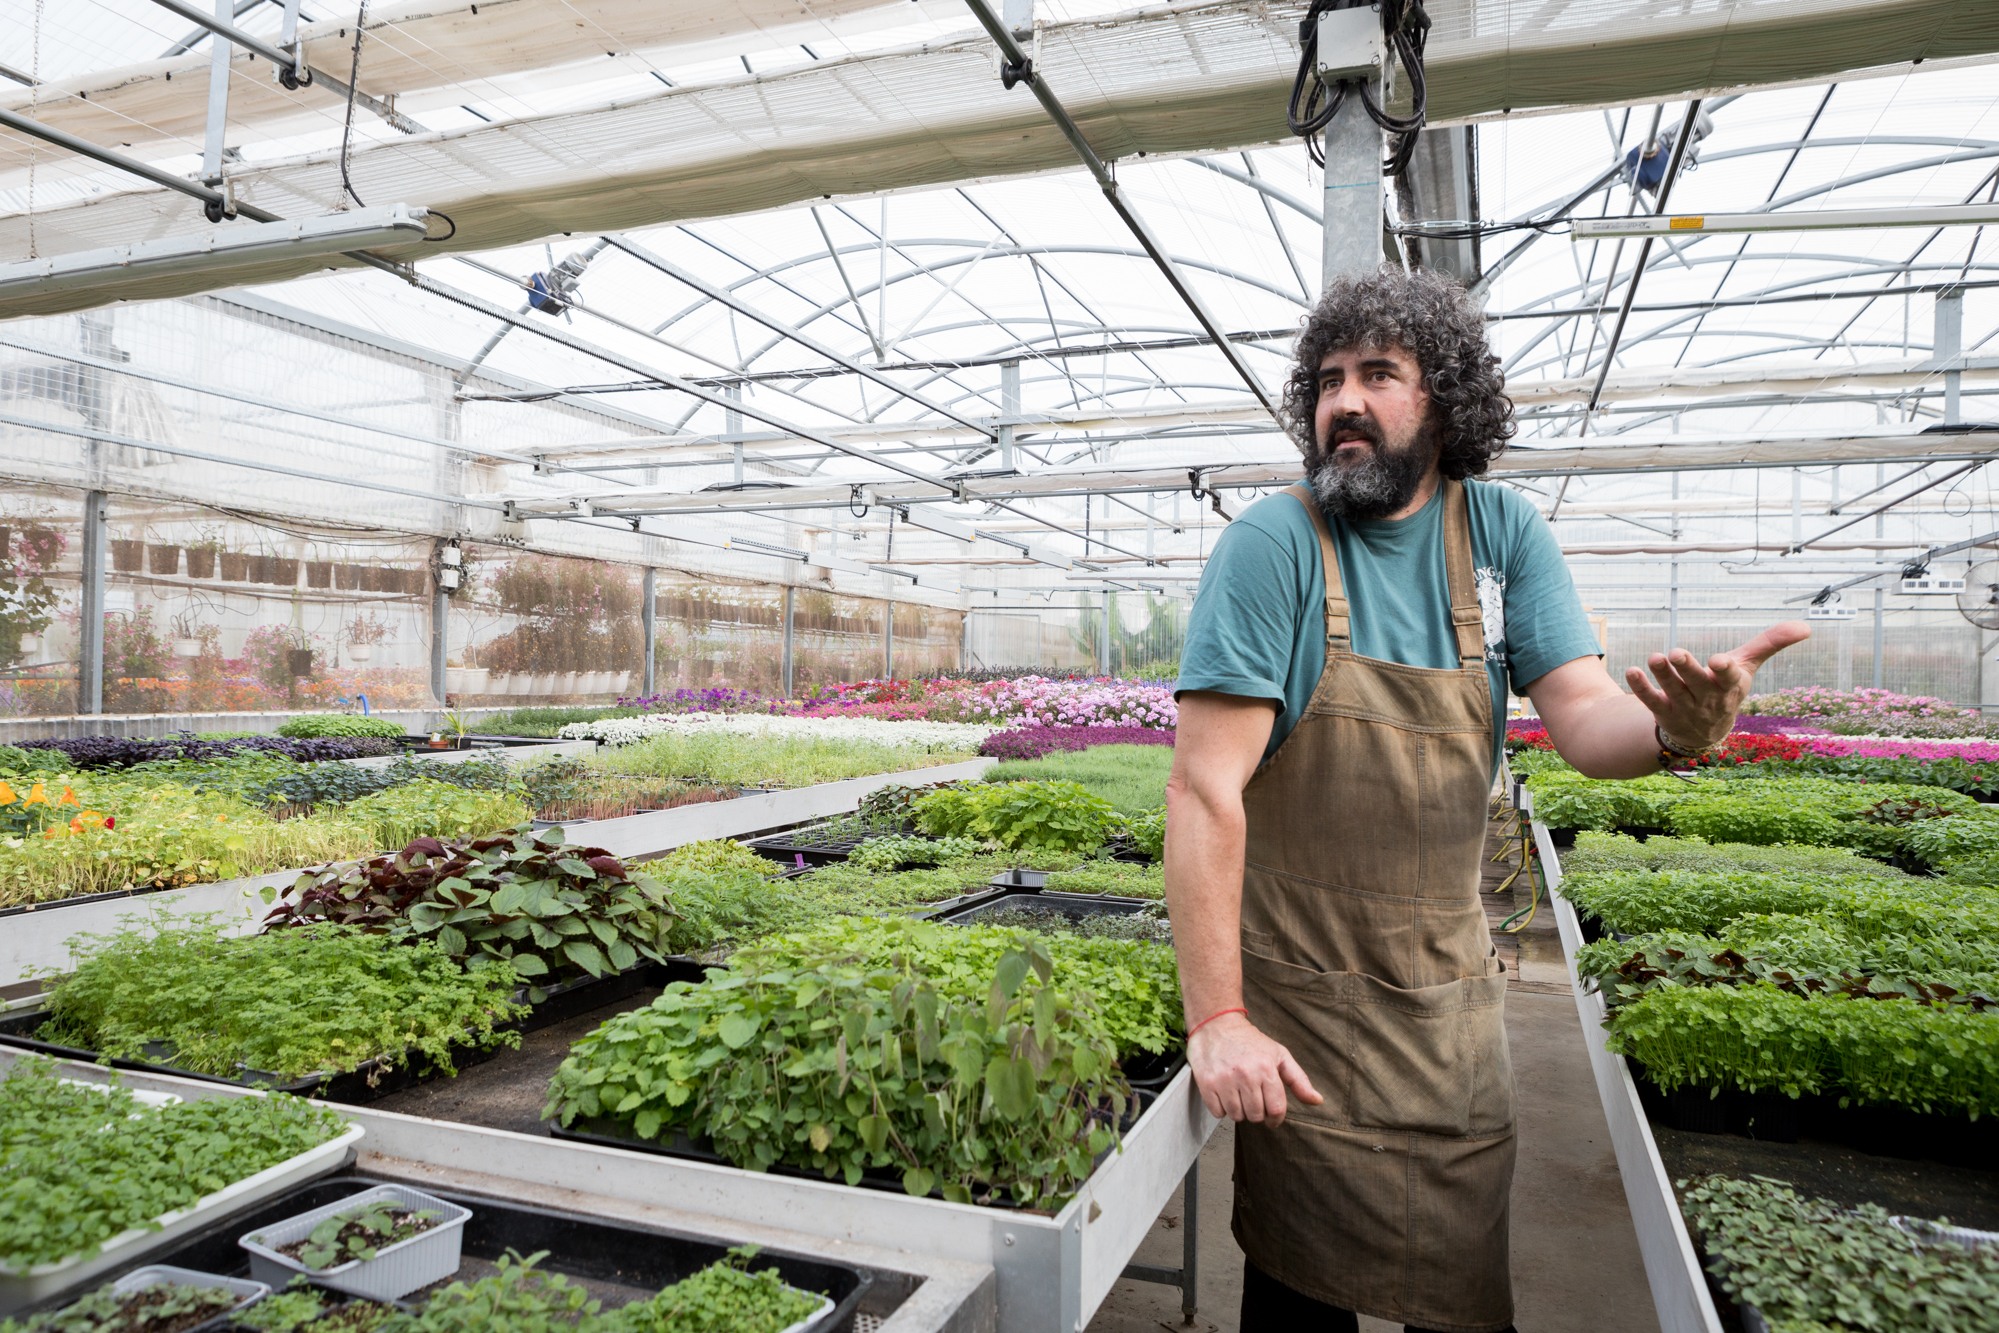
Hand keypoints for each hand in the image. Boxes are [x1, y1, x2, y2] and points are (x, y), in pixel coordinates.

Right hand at [1187, 1012, 1322, 1125]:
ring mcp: (1224, 1080)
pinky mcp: (1206, 1083)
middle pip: (1256, 1115)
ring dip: (1239, 1110)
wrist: (1217, 1024)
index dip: (1275, 1118)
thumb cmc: (1250, 1041)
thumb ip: (1299, 1080)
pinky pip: (1217, 1112)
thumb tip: (1317, 1101)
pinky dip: (1221, 1108)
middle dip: (1256, 1112)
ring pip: (1236, 1116)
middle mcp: (1246, 1075)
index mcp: (1266, 1069)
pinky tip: (1224, 1093)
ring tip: (1238, 1094)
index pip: (1276, 1109)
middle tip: (1252, 1098)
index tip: (1271, 1117)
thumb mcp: (1279, 1055)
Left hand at [1625, 620, 1811, 748]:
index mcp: (1729, 686)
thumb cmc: (1727, 688)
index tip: (1719, 660)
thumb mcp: (1748, 666)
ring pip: (1672, 691)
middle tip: (1676, 652)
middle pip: (1696, 683)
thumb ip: (1771, 643)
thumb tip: (1806, 626)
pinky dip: (1641, 687)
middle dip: (1687, 669)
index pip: (1729, 678)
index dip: (1724, 669)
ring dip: (1662, 675)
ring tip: (1654, 657)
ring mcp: (1684, 707)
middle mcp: (1707, 699)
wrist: (1705, 732)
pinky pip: (1650, 701)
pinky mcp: (1663, 712)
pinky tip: (1630, 671)